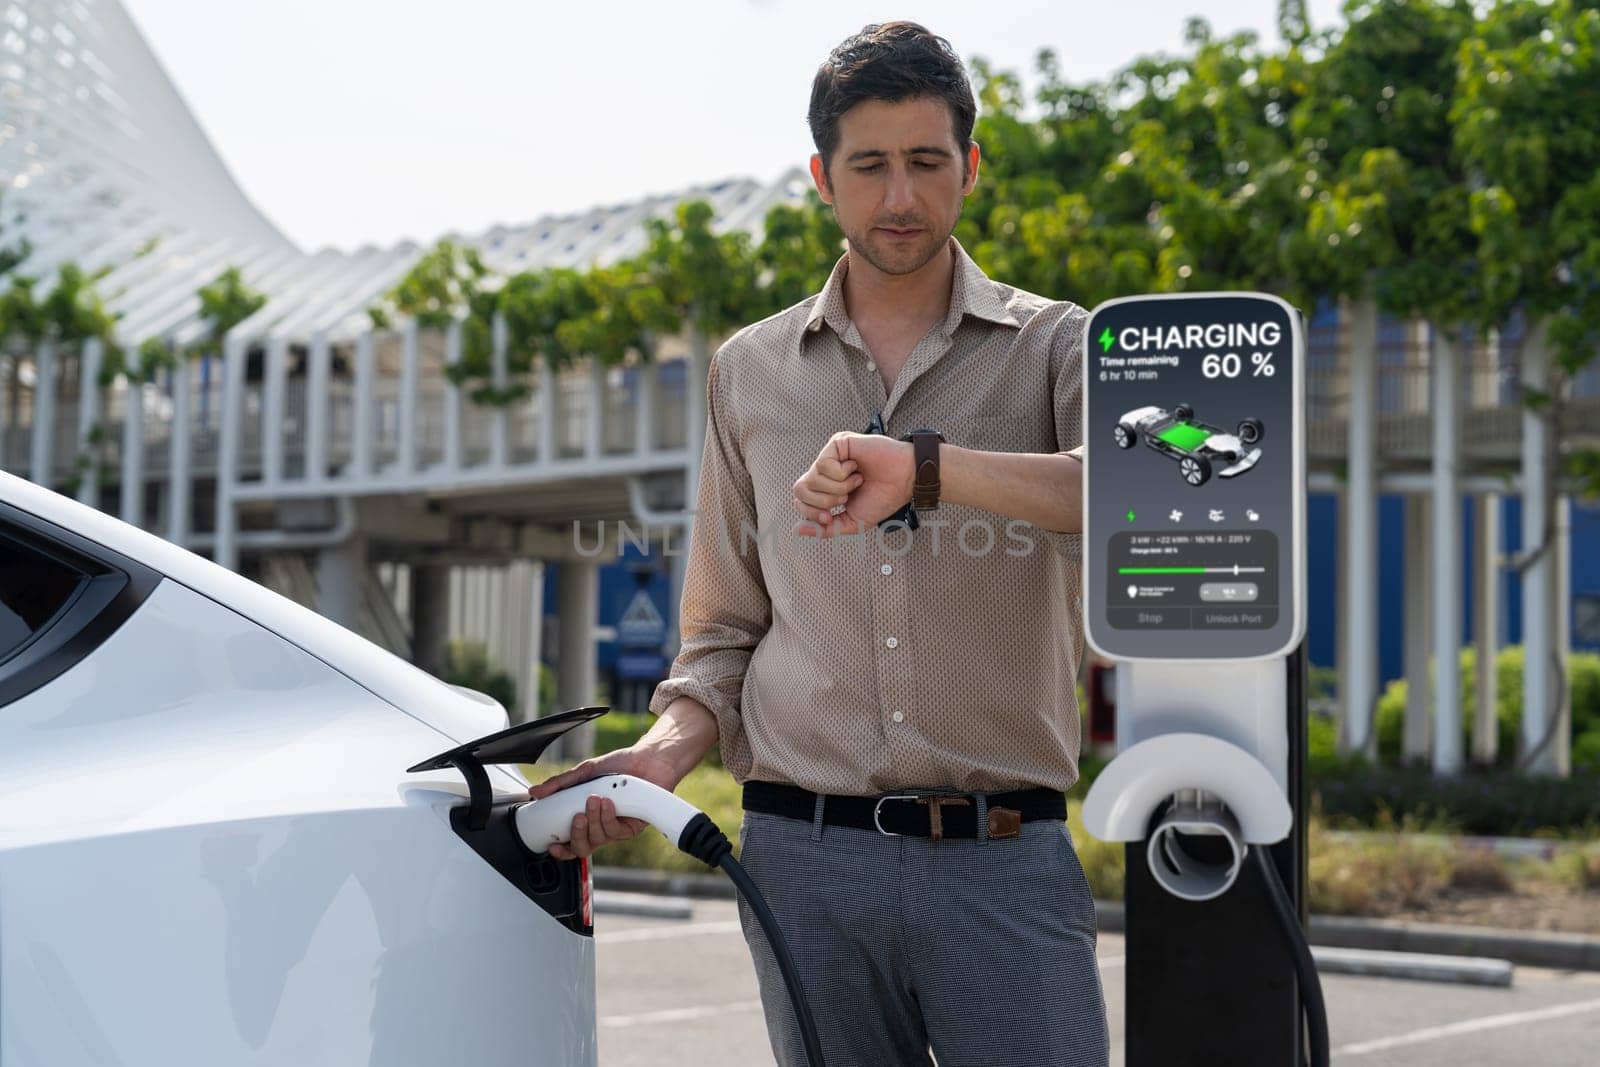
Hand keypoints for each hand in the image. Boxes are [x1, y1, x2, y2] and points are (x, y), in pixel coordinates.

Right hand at [527, 746, 680, 859]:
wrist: (648, 759)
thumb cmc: (619, 766)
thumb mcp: (584, 772)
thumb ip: (560, 784)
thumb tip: (535, 792)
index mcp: (586, 818)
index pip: (570, 843)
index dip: (561, 850)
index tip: (553, 845)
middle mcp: (600, 827)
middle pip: (583, 848)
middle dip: (577, 835)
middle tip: (577, 817)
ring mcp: (616, 829)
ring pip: (598, 839)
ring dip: (593, 820)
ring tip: (594, 799)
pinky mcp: (632, 828)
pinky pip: (616, 831)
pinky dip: (609, 817)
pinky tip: (609, 802)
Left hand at [791, 431, 913, 537]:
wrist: (904, 481)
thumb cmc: (882, 498)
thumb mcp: (851, 522)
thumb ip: (825, 529)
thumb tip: (798, 530)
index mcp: (826, 488)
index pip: (799, 500)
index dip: (810, 512)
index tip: (830, 517)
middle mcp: (825, 471)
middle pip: (799, 489)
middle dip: (822, 501)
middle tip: (845, 498)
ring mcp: (830, 456)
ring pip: (812, 478)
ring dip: (839, 487)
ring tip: (856, 481)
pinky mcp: (837, 443)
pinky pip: (823, 465)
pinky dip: (842, 474)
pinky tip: (856, 468)